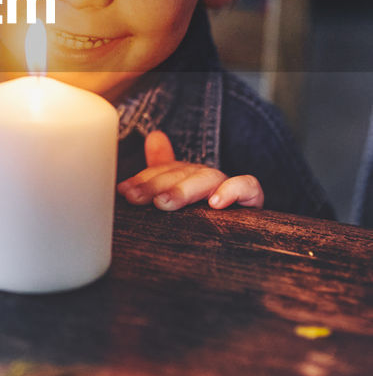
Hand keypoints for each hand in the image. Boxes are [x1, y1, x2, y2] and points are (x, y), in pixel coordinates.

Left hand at [117, 130, 263, 210]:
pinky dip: (232, 190)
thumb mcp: (177, 197)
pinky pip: (247, 187)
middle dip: (155, 185)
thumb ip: (161, 169)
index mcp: (186, 175)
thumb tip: (155, 136)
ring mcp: (228, 185)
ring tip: (165, 203)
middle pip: (180, 173)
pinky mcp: (252, 197)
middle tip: (136, 198)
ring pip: (207, 178)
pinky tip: (215, 204)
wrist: (241, 239)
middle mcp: (206, 176)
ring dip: (184, 190)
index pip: (163, 170)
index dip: (143, 179)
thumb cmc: (201, 219)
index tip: (124, 191)